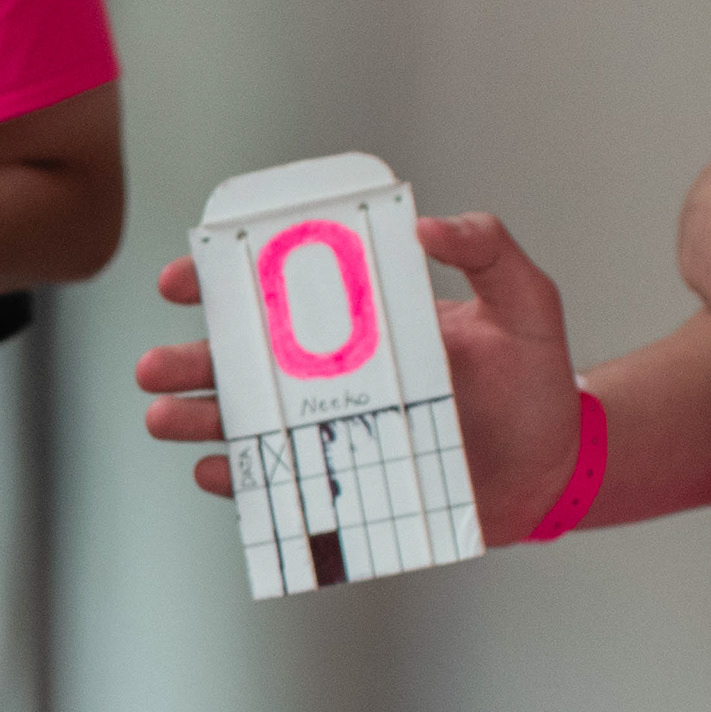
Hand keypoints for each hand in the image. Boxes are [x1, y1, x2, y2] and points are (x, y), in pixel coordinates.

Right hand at [131, 211, 587, 539]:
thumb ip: (487, 249)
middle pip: (247, 364)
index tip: (183, 278)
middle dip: (191, 361)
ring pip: (250, 424)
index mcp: (361, 322)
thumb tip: (425, 225)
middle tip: (152, 365)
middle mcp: (336, 376)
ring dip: (199, 420)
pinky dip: (245, 483)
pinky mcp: (349, 486)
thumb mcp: (524, 300)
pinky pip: (282, 484)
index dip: (225, 283)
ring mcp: (338, 432)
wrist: (558, 465)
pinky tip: (215, 473)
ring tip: (160, 417)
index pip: (280, 293)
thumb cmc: (538, 379)